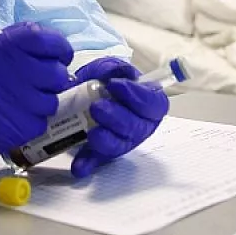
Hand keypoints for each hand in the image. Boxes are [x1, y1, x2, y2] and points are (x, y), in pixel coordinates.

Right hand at [0, 22, 72, 172]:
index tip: (60, 55)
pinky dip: (33, 120)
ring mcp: (19, 101)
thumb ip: (13, 40)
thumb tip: (46, 38)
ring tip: (22, 101)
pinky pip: (43, 120)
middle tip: (39, 83)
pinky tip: (15, 117)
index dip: (60, 47)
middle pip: (56, 72)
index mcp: (1, 47)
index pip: (46, 38)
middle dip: (53, 78)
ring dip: (43, 101)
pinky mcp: (21, 127)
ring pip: (53, 99)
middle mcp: (12, 71)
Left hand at [70, 58, 168, 177]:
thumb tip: (117, 74)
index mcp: (147, 104)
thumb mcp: (109, 68)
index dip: (138, 97)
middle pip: (136, 128)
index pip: (155, 105)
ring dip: (106, 140)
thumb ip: (115, 69)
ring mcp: (121, 141)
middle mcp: (139, 126)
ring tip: (91, 130)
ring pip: (120, 146)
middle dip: (117, 118)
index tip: (115, 85)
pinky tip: (79, 166)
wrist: (80, 93)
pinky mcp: (101, 154)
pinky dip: (87, 163)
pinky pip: (96, 161)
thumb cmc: (102, 81)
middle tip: (97, 107)